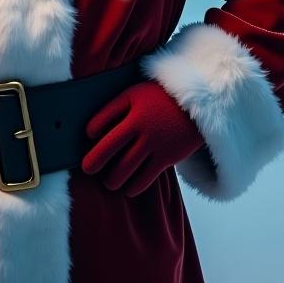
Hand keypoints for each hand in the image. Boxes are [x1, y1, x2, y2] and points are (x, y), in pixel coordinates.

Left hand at [81, 80, 205, 196]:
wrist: (196, 104)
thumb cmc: (157, 99)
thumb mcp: (135, 94)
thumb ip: (114, 107)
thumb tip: (90, 131)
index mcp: (130, 106)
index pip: (100, 121)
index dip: (90, 131)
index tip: (88, 136)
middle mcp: (141, 125)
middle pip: (108, 148)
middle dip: (93, 162)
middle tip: (86, 170)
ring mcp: (154, 142)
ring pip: (125, 168)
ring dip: (112, 179)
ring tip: (108, 182)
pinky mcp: (167, 157)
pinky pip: (145, 179)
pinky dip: (133, 187)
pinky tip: (128, 188)